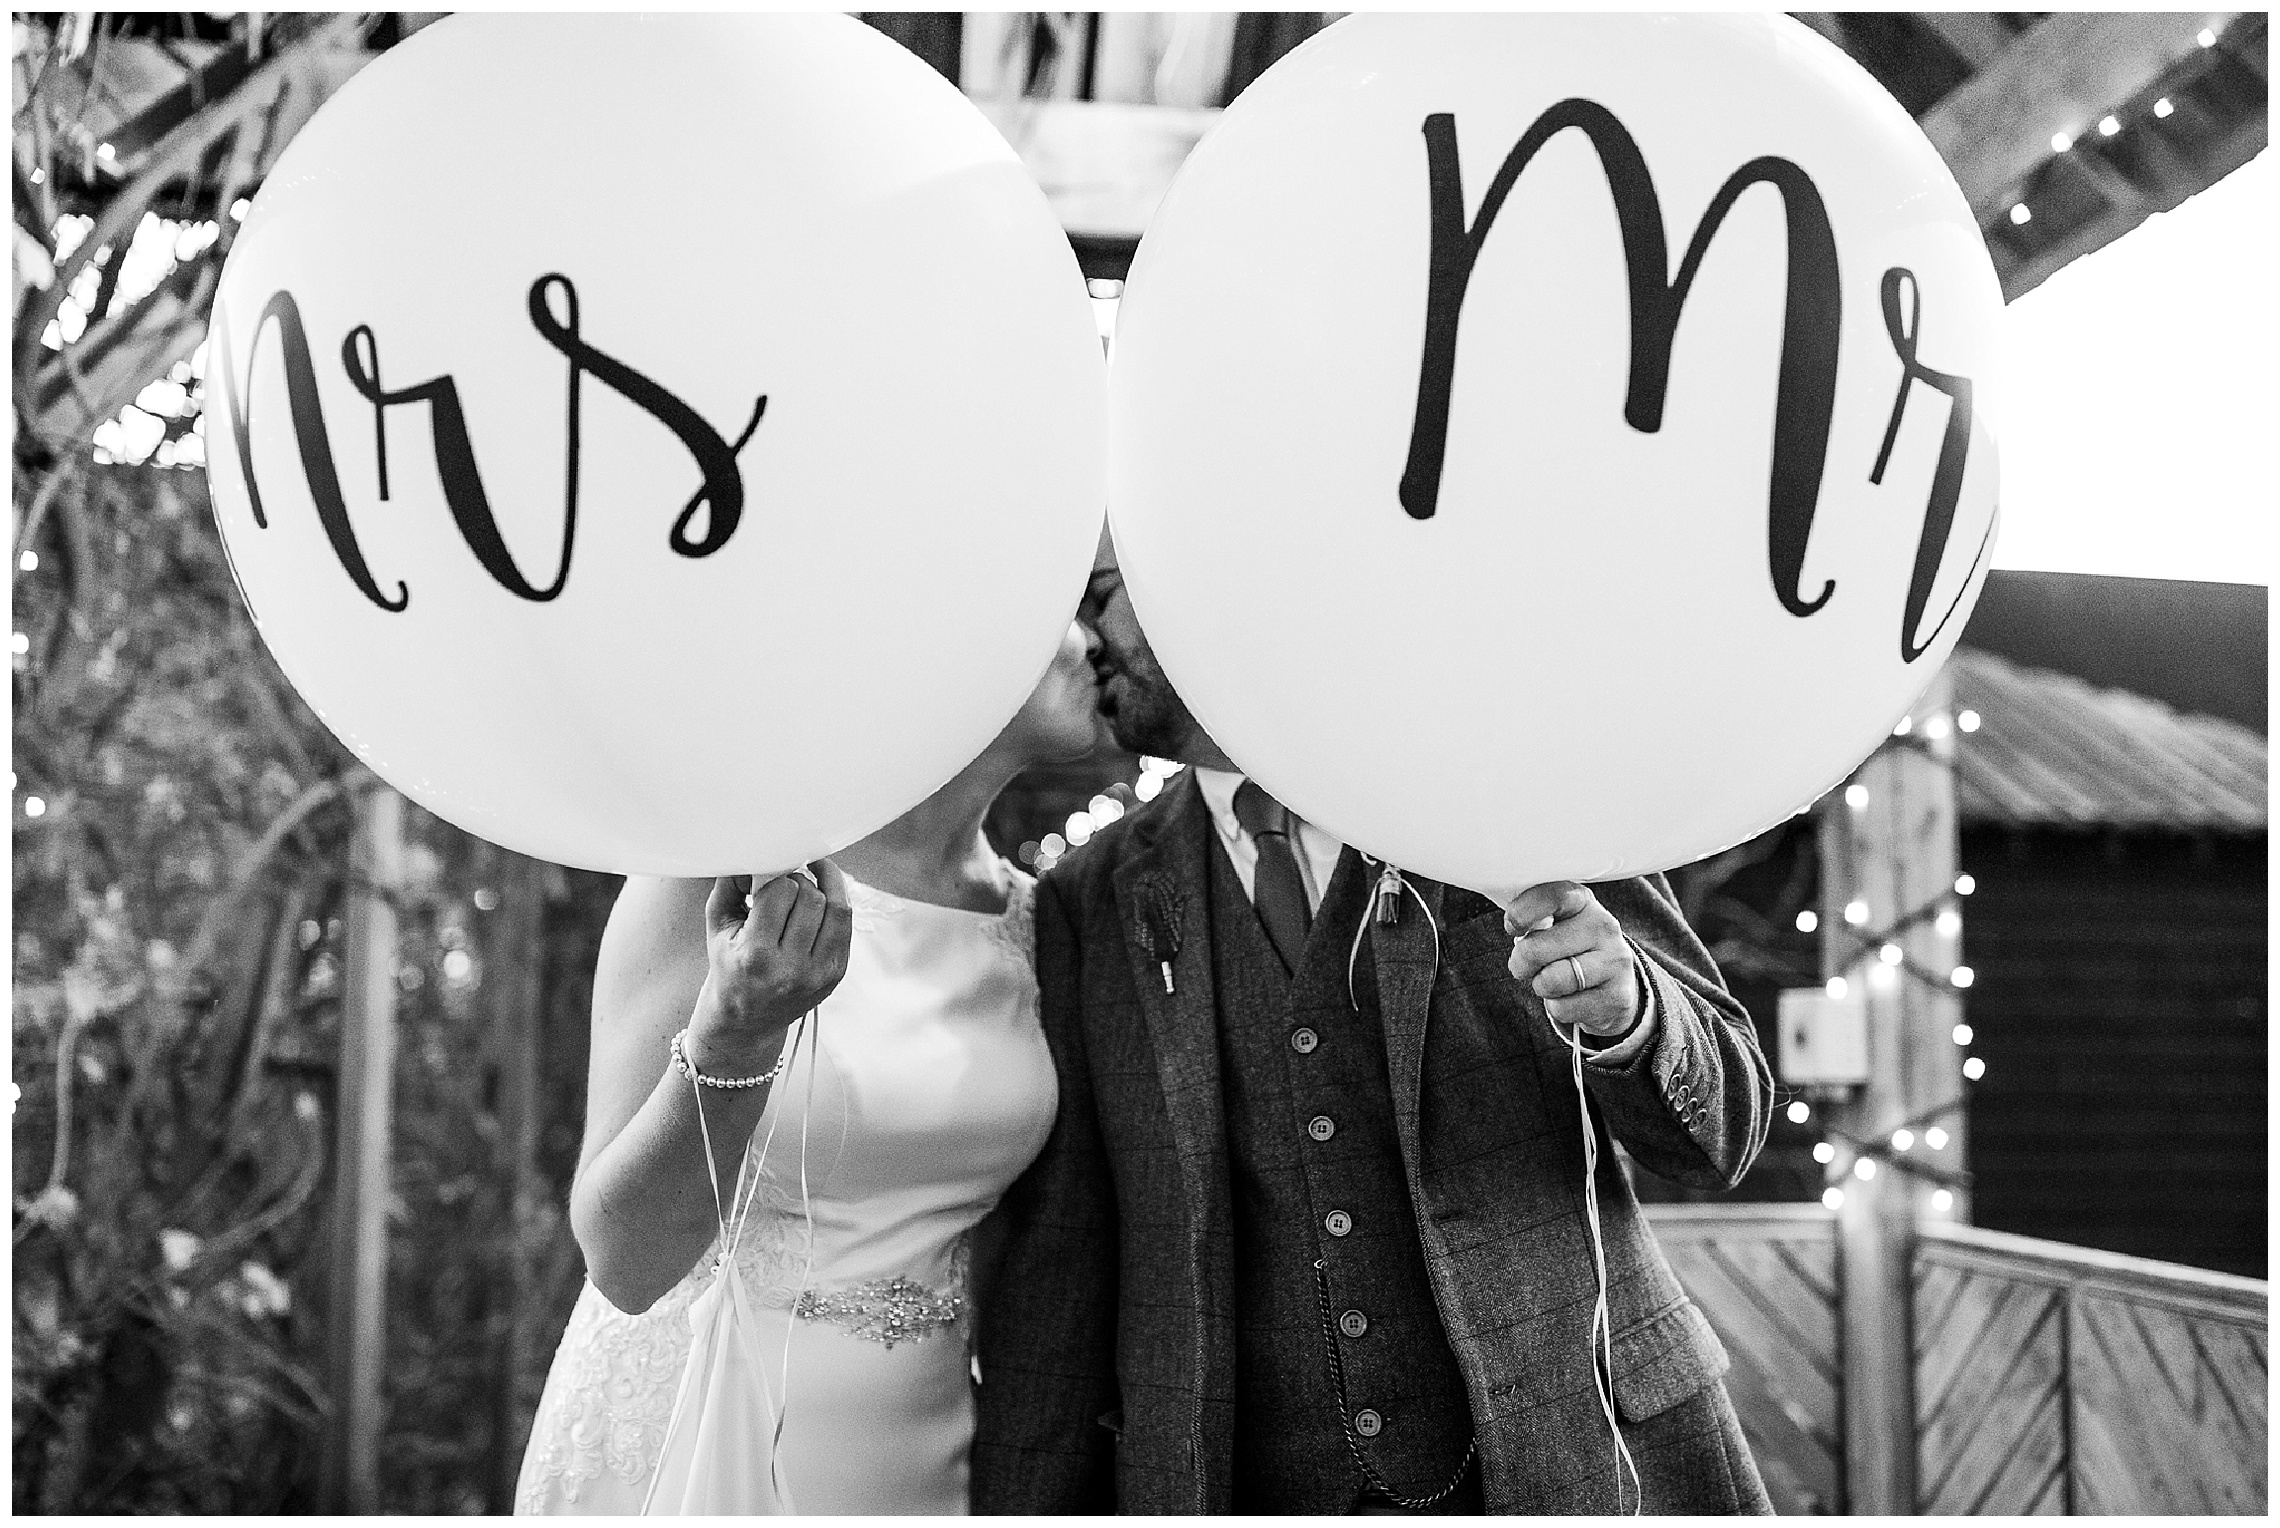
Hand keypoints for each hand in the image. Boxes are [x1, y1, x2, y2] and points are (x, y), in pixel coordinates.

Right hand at [686, 860, 852, 1071]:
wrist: (747, 1020)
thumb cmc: (729, 967)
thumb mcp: (718, 928)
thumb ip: (730, 885)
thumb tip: (754, 849)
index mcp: (755, 956)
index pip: (781, 893)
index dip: (777, 875)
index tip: (770, 874)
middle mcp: (790, 969)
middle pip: (811, 898)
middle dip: (799, 881)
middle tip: (786, 881)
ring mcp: (819, 974)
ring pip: (837, 909)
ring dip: (824, 887)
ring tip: (809, 881)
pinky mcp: (836, 975)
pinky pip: (846, 926)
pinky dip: (836, 905)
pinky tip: (823, 897)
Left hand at [1504, 881, 1641, 1038]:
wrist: (1616, 983)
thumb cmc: (1572, 948)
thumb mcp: (1556, 923)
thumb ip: (1534, 918)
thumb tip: (1513, 926)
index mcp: (1582, 901)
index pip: (1550, 896)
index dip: (1521, 914)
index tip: (1513, 928)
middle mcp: (1603, 926)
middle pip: (1536, 949)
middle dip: (1521, 963)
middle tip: (1527, 965)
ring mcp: (1614, 961)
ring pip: (1550, 981)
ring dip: (1541, 986)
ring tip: (1554, 980)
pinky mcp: (1617, 996)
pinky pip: (1563, 1008)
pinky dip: (1558, 1008)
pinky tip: (1573, 997)